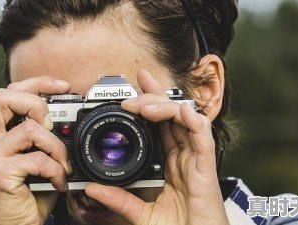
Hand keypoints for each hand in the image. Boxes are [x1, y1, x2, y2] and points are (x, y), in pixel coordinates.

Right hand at [0, 77, 71, 224]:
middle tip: (53, 127)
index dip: (36, 83)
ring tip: (62, 166)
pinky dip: (56, 171)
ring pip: (30, 129)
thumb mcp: (35, 162)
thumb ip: (42, 140)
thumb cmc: (27, 199)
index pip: (7, 93)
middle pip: (4, 97)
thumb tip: (67, 121)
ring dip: (57, 147)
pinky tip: (58, 183)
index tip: (62, 87)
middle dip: (37, 104)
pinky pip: (37, 159)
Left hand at [84, 69, 226, 224]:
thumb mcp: (140, 215)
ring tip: (144, 105)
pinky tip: (178, 112)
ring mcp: (196, 161)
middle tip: (134, 88)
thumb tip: (90, 188)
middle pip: (172, 113)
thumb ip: (118, 200)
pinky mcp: (207, 169)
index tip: (131, 86)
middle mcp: (184, 157)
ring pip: (187, 118)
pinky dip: (192, 120)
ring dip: (165, 106)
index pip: (159, 123)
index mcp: (170, 162)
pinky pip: (203, 138)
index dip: (149, 101)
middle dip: (154, 94)